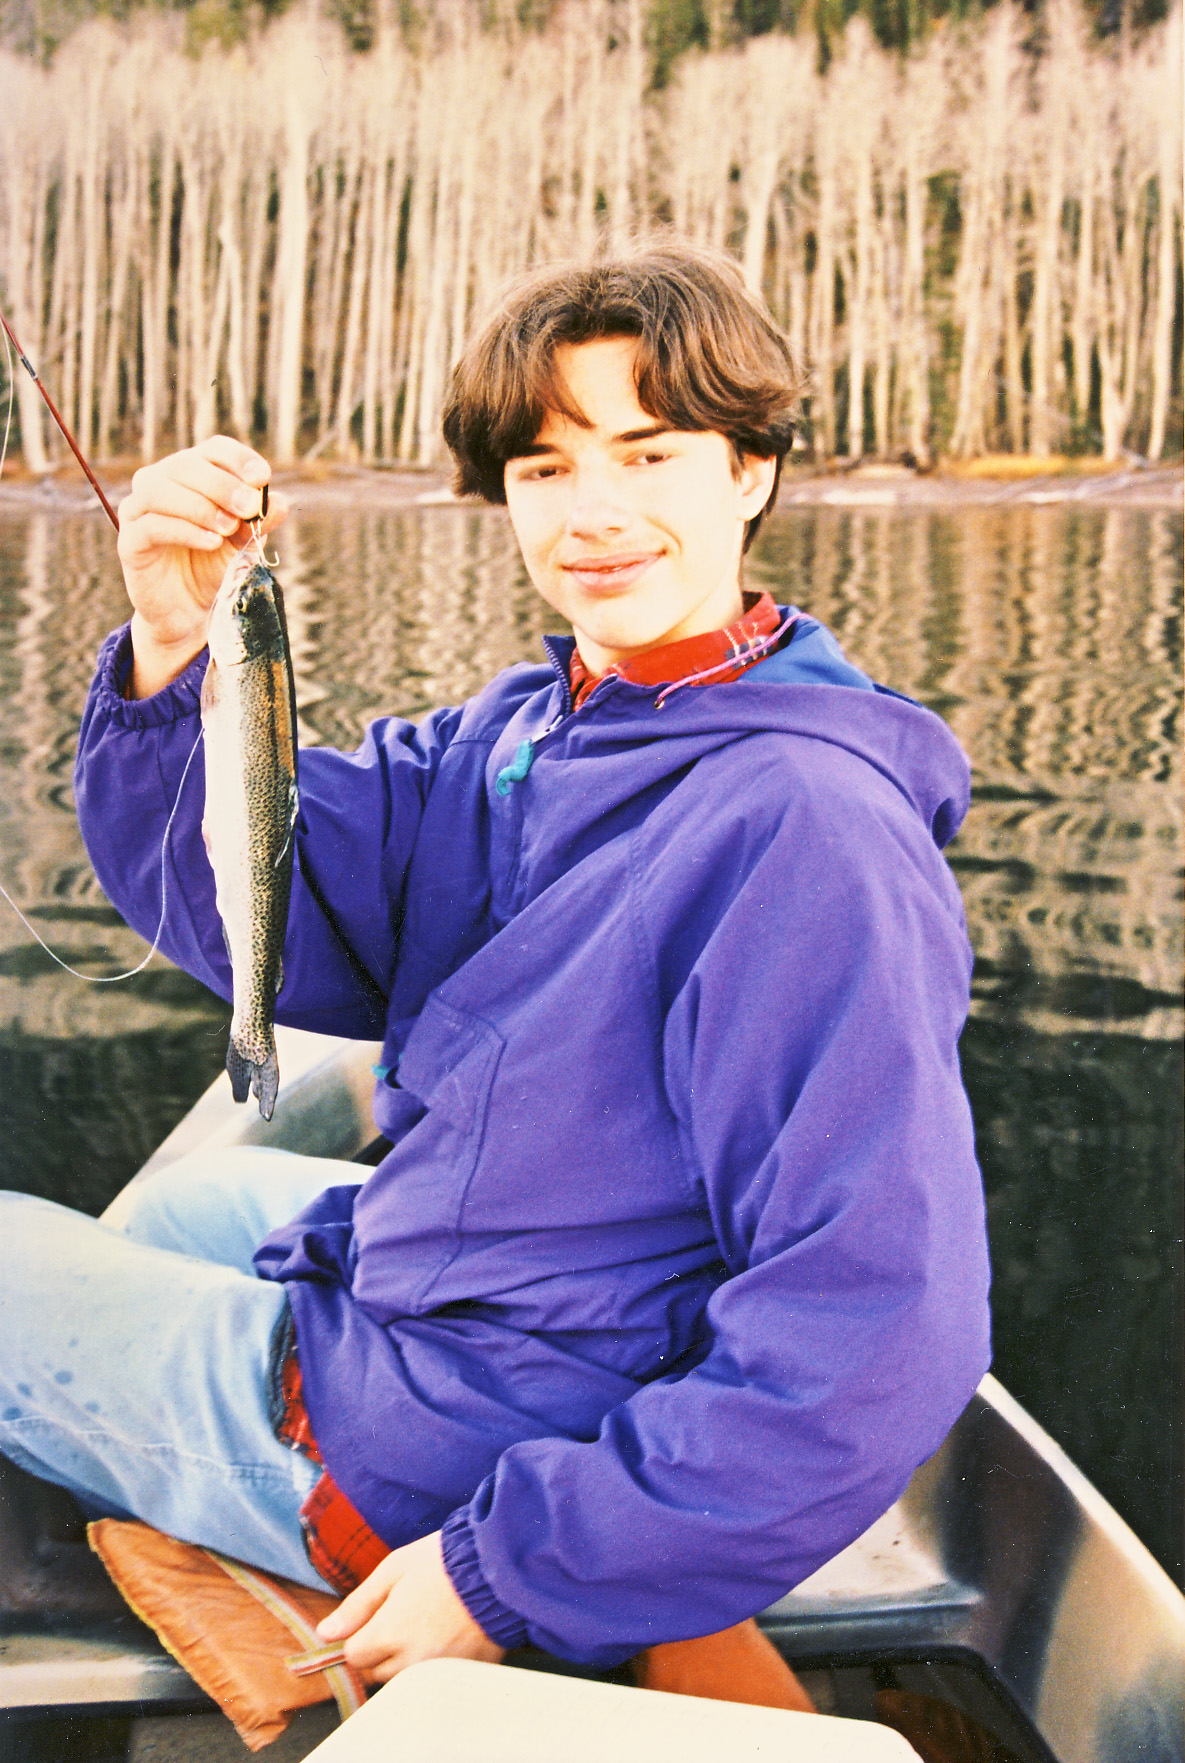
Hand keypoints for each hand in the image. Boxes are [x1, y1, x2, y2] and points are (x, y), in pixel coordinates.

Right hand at [117, 436, 288, 696]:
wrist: (190, 612)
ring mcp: (140, 509)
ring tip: (228, 528)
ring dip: (200, 505)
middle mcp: (161, 482)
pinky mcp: (130, 540)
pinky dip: (185, 530)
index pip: (213, 449)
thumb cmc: (215, 567)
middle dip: (222, 484)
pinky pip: (152, 525)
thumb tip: (278, 502)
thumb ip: (260, 521)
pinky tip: (211, 542)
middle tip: (248, 508)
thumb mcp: (245, 542)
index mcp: (192, 474)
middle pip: (186, 464)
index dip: (237, 458)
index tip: (262, 477)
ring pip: (161, 489)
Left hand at [315, 1531, 505, 1684]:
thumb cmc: (443, 1561)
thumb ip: (358, 1604)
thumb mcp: (394, 1569)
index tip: (377, 1614)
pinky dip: (431, 1662)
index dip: (359, 1633)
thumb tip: (326, 1633)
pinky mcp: (460, 1673)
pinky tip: (444, 1633)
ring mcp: (437, 1671)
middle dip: (380, 1647)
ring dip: (404, 1658)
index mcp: (389, 1633)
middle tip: (402, 1614)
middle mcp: (410, 1660)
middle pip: (376, 1670)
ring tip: (424, 1622)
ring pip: (402, 1677)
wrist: (498, 1567)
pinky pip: (431, 1677)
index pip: (353, 1655)